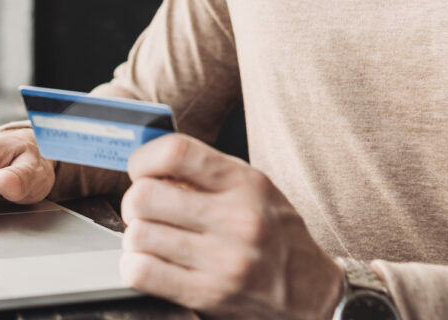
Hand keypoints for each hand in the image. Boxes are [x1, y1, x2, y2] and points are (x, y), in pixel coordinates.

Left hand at [119, 134, 342, 319]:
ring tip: (151, 239)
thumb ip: (207, 174)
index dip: (144, 159)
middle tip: (143, 210)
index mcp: (246, 183)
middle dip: (133, 202)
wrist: (314, 294)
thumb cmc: (277, 235)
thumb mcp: (254, 189)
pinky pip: (142, 273)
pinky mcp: (209, 295)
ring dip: (135, 237)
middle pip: (146, 196)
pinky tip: (150, 263)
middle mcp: (236, 219)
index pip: (176, 152)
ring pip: (139, 236)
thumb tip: (149, 166)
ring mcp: (223, 261)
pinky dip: (134, 266)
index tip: (140, 170)